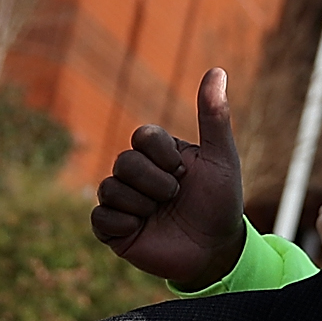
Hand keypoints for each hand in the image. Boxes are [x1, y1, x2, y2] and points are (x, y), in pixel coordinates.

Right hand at [89, 68, 247, 288]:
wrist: (215, 250)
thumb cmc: (220, 202)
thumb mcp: (222, 158)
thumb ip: (214, 117)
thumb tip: (217, 70)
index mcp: (158, 153)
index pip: (142, 136)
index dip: (164, 156)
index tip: (185, 172)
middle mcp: (137, 173)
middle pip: (125, 162)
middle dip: (156, 183)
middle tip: (175, 197)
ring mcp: (123, 201)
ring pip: (110, 188)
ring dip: (143, 204)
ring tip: (161, 215)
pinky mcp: (114, 229)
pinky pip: (99, 217)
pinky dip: (123, 223)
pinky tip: (142, 228)